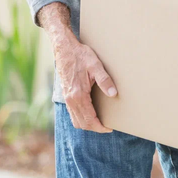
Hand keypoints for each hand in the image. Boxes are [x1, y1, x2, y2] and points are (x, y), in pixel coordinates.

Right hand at [37, 2, 117, 132]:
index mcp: (78, 95)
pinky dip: (81, 118)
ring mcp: (67, 98)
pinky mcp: (66, 95)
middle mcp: (70, 99)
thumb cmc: (80, 56)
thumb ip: (105, 80)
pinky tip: (90, 114)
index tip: (109, 128)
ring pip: (76, 120)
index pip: (89, 119)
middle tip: (107, 127)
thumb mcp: (95, 65)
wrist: (64, 49)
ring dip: (87, 124)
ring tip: (100, 122)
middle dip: (94, 128)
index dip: (100, 127)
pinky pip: (73, 113)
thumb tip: (113, 94)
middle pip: (82, 123)